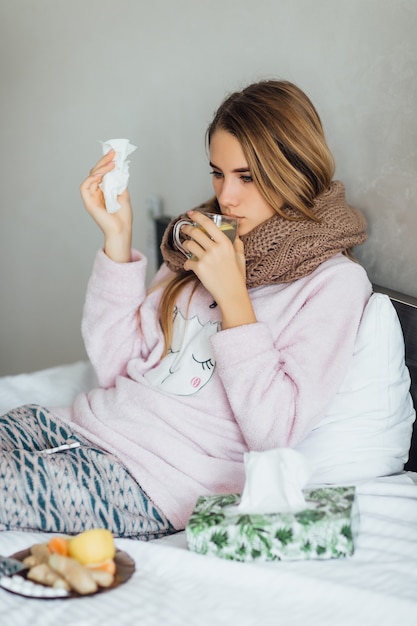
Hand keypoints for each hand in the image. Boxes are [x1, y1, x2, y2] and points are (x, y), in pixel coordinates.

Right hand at [80, 150, 132, 261]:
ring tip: (111, 164)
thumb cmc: (123, 216)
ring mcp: (91, 197)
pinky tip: (102, 174)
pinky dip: (92, 179)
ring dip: (100, 168)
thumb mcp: (123, 194)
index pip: (102, 173)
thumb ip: (119, 182)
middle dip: (104, 161)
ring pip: (91, 176)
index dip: (107, 162)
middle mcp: (95, 192)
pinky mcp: (88, 202)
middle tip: (113, 154)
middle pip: (95, 172)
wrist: (122, 229)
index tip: (115, 154)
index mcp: (103, 191)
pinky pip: (85, 186)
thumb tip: (119, 167)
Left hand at [182, 211, 255, 327]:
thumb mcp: (240, 258)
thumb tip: (236, 236)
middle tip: (184, 229)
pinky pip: (188, 261)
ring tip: (187, 246)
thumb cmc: (237, 277)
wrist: (232, 294)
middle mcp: (215, 248)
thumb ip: (237, 245)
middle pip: (195, 232)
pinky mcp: (199, 268)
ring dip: (186, 244)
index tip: (191, 213)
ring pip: (189, 245)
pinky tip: (189, 266)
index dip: (197, 216)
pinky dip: (187, 264)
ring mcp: (206, 258)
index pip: (208, 224)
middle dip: (187, 229)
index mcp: (226, 243)